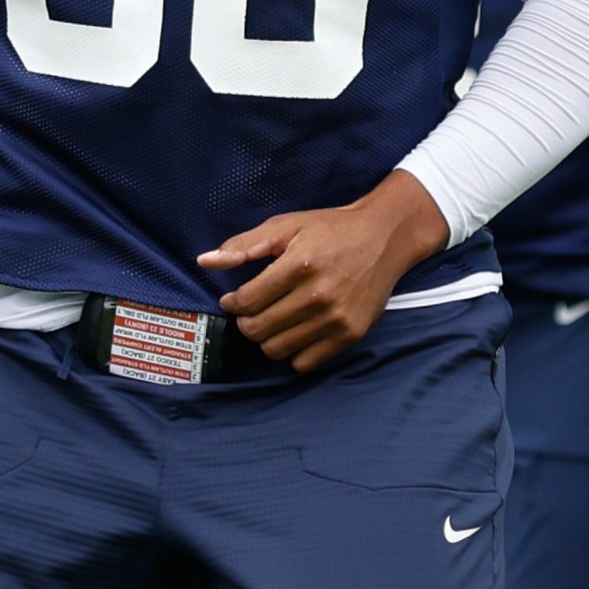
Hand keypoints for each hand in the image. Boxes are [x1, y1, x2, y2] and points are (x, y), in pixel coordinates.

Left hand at [198, 171, 450, 372]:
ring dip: (267, 338)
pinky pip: (305, 363)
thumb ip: (244, 245)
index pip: (248, 301)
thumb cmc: (330, 229)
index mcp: (299, 265)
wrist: (384, 237)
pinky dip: (294, 352)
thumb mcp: (286, 226)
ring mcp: (336, 319)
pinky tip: (295, 331)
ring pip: (277, 349)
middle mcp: (318, 295)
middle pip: (258, 329)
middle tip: (252, 310)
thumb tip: (205, 261)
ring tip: (273, 320)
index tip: (235, 298)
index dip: (233, 302)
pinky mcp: (351, 334)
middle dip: (246, 321)